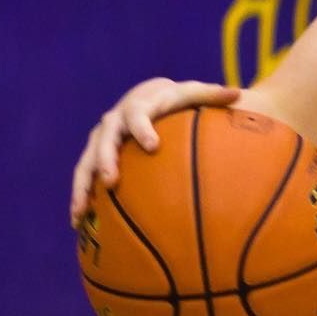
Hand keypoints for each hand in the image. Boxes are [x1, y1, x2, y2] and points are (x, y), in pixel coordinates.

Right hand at [70, 77, 240, 225]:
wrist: (148, 96)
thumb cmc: (176, 100)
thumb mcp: (193, 94)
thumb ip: (212, 95)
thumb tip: (238, 93)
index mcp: (138, 104)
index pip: (138, 113)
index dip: (142, 128)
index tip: (152, 145)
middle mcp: (114, 120)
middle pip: (105, 138)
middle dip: (106, 159)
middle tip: (111, 181)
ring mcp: (101, 139)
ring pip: (86, 161)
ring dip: (82, 185)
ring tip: (81, 212)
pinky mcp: (95, 155)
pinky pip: (84, 177)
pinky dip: (80, 198)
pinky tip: (78, 222)